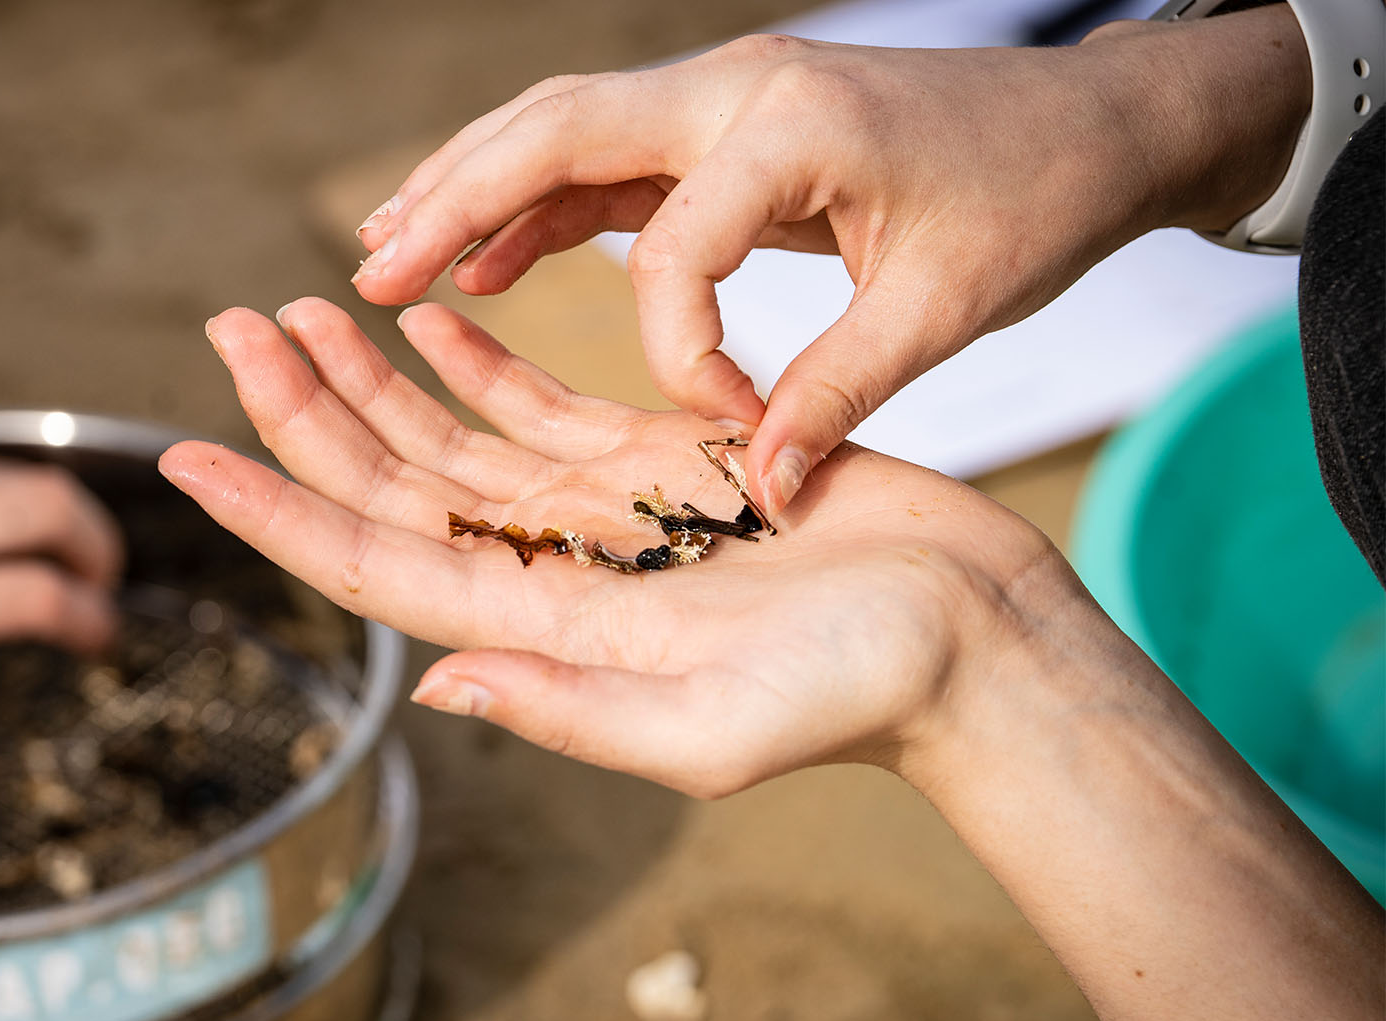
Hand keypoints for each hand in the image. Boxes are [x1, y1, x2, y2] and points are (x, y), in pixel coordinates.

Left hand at [160, 298, 1055, 796]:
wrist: (966, 638)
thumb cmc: (860, 692)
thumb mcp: (711, 728)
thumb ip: (569, 711)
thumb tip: (432, 683)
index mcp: (545, 631)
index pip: (376, 565)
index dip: (280, 511)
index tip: (188, 454)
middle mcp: (549, 572)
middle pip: (393, 484)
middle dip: (304, 411)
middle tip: (231, 327)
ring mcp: (595, 514)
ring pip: (449, 436)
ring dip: (370, 376)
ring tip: (298, 309)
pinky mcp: (653, 462)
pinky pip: (537, 406)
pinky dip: (475, 360)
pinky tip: (425, 318)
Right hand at [351, 6, 1309, 516]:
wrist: (1092, 120)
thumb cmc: (1034, 201)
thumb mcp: (953, 305)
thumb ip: (843, 391)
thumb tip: (763, 486)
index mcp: (793, 125)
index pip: (675, 240)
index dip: (678, 347)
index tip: (729, 430)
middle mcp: (737, 91)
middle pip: (555, 129)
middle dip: (457, 201)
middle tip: (370, 272)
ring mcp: (721, 99)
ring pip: (560, 132)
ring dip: (472, 193)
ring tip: (388, 261)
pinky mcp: (720, 128)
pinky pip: (602, 161)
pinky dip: (533, 205)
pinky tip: (483, 261)